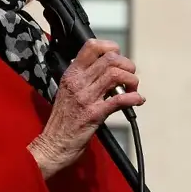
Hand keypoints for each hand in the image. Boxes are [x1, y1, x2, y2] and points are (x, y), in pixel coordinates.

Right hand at [27, 39, 143, 178]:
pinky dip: (133, 98)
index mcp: (71, 74)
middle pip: (109, 59)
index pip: (92, 46)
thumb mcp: (67, 91)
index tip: (119, 58)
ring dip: (131, 80)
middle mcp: (77, 82)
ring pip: (115, 75)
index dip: (111, 47)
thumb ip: (84, 78)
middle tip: (130, 77)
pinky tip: (137, 100)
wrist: (53, 144)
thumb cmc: (62, 120)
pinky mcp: (93, 114)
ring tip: (133, 89)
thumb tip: (107, 71)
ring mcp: (85, 97)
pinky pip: (118, 100)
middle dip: (127, 65)